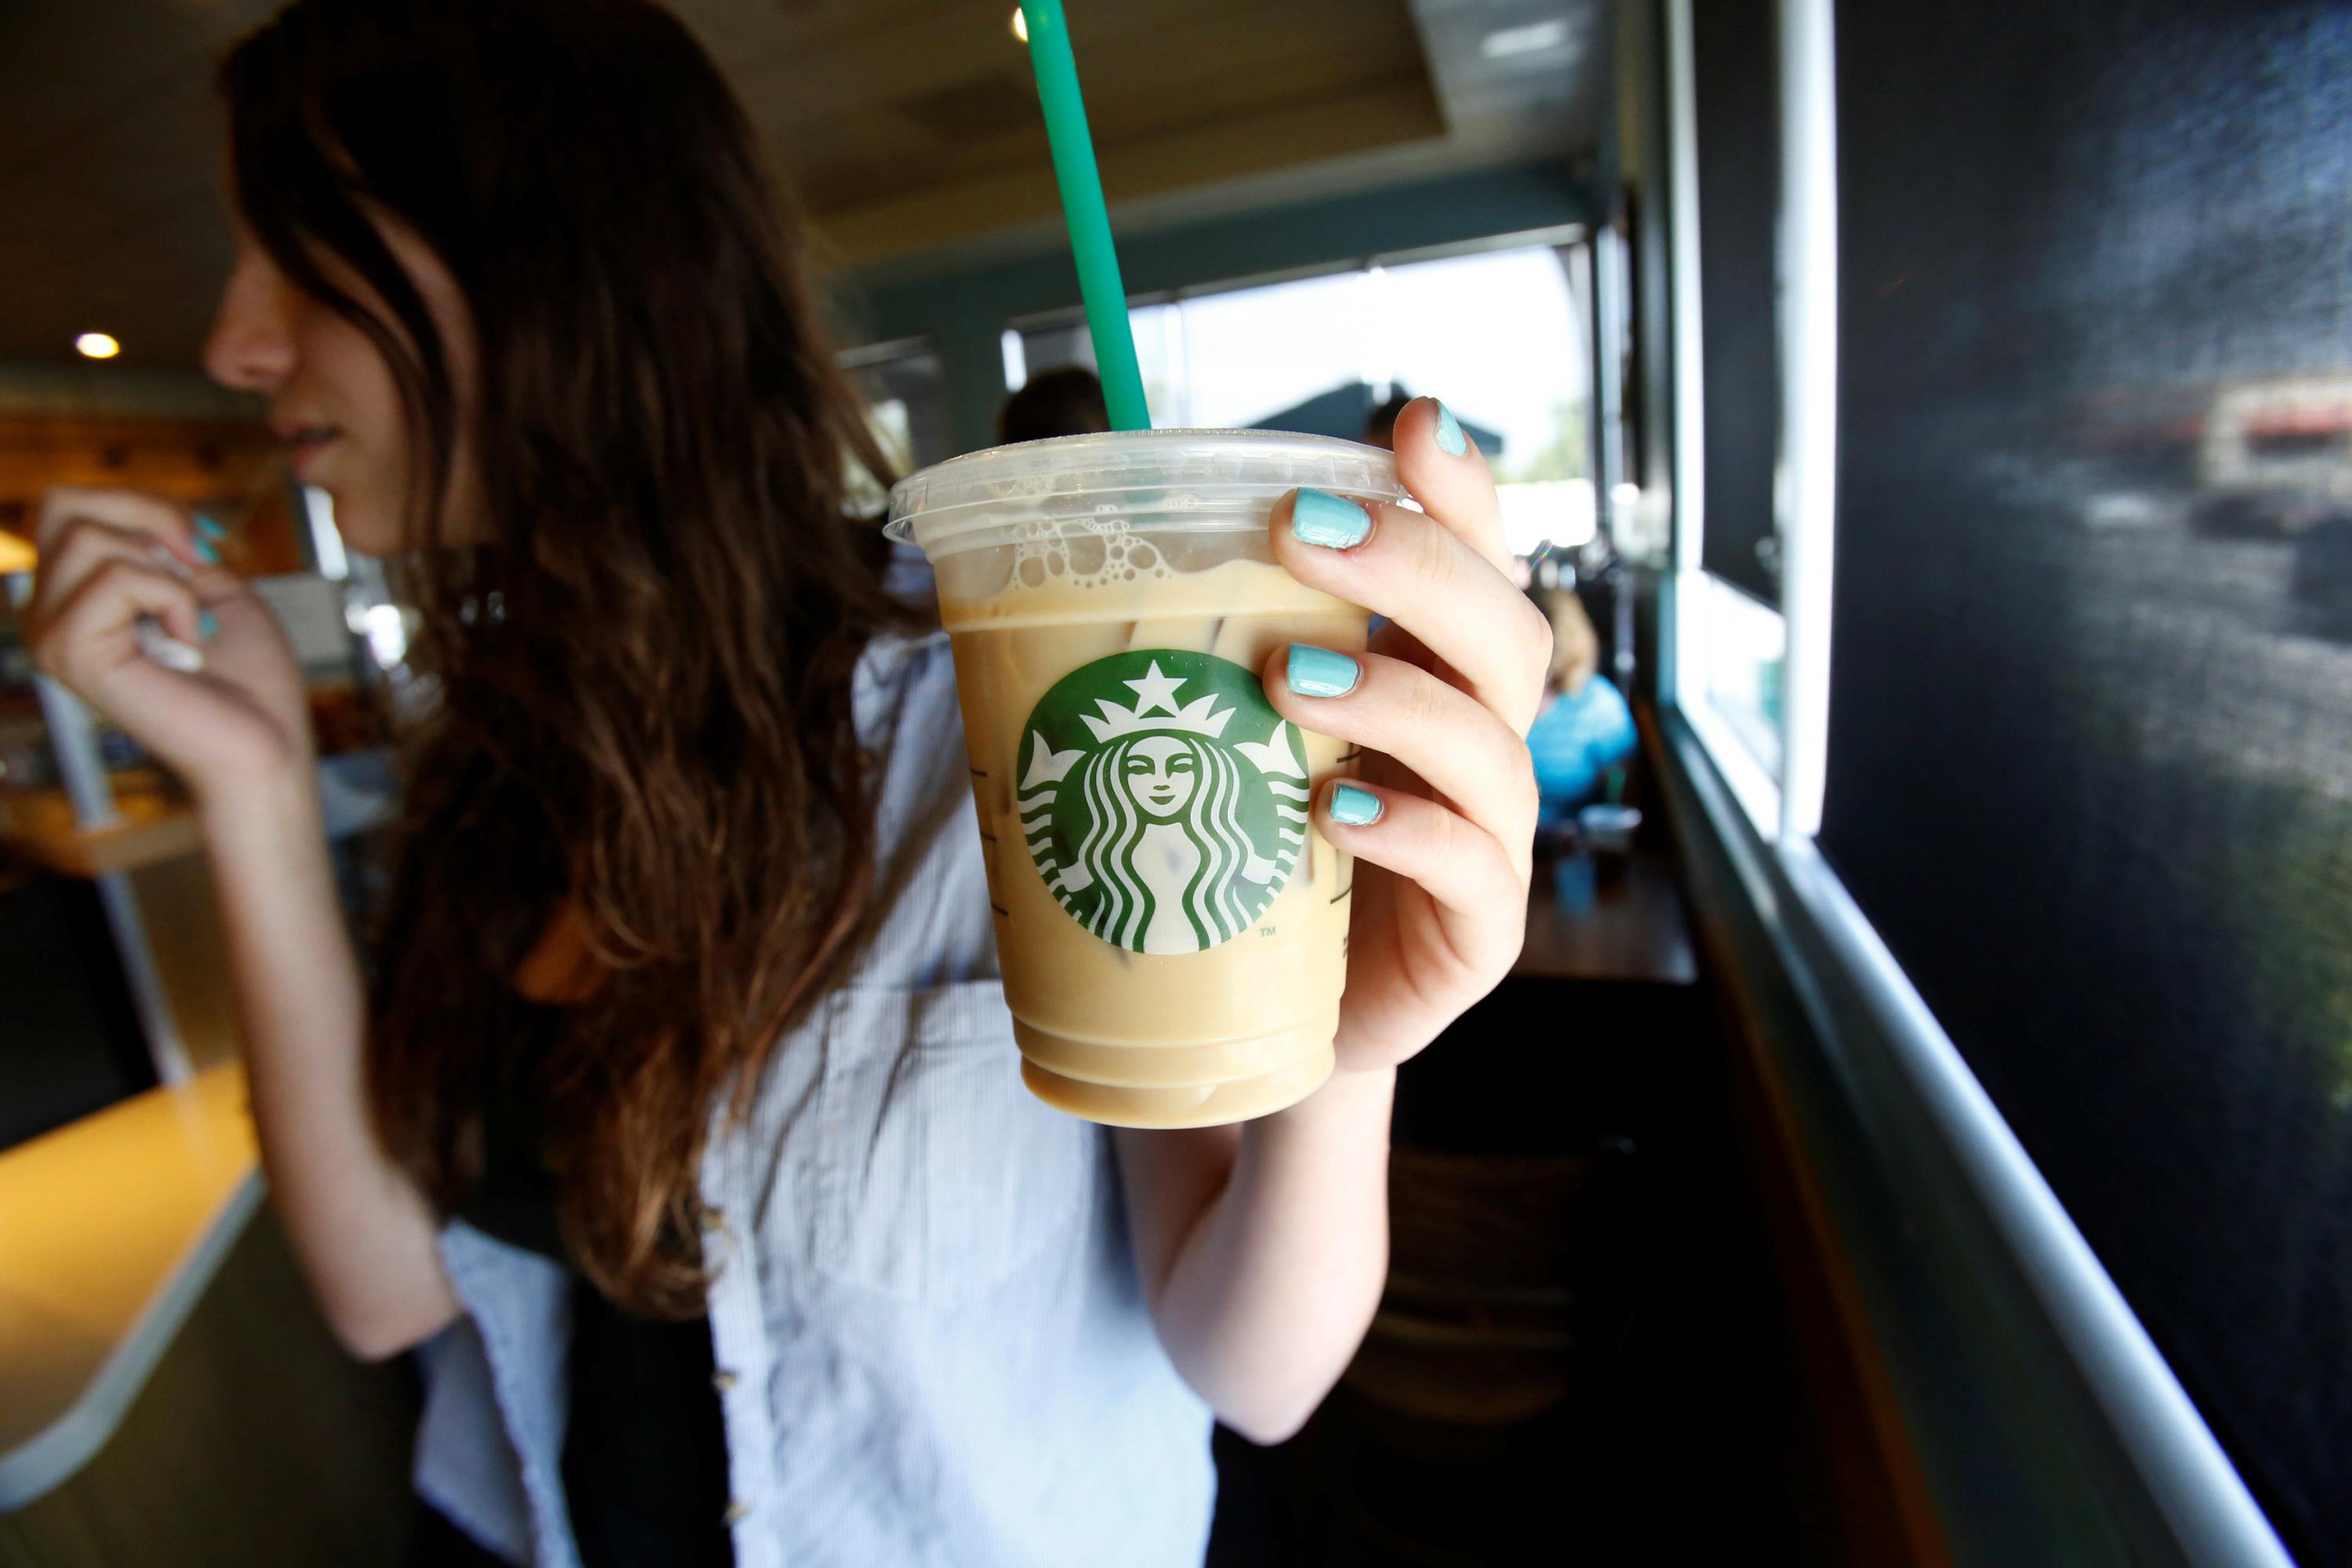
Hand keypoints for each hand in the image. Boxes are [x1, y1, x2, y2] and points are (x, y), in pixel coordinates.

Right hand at [25, 487, 312, 803]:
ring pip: (85, 538)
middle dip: (151, 517)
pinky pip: (113, 579)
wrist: (268, 744)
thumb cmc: (248, 677)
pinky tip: (189, 642)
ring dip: (166, 570)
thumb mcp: (210, 583)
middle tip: (202, 567)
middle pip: (61, 505)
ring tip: (193, 622)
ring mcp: (49, 635)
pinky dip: (172, 597)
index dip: (142, 503)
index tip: (204, 548)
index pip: (68, 504)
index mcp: (72, 595)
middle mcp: (45, 613)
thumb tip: (142, 512)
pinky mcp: (68, 655)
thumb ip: (163, 541)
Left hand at [1260, 399, 1550, 1072]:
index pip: (1477, 563)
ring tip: (1286, 677)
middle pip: (1503, 631)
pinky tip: (1335, 808)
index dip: (1459, 493)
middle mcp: (1478, 744)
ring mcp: (1491, 840)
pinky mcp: (1479, 935)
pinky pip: (1472, 869)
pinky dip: (1407, 827)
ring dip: (1392, 694)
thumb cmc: (1252, 861)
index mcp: (1432, 678)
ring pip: (1491, 744)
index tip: (1410, 424)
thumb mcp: (1233, 740)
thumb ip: (1207, 656)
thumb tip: (1079, 557)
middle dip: (1416, 566)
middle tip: (1303, 529)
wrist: (1272, 1025)